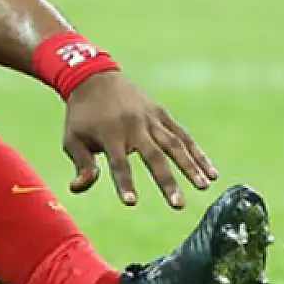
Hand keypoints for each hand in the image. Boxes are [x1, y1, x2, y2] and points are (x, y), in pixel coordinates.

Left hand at [62, 72, 218, 208]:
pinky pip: (183, 135)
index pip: (118, 163)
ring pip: (174, 144)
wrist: (94, 77)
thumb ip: (81, 165)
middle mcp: (133, 125)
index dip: (124, 182)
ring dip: (190, 166)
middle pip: (153, 156)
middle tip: (178, 205)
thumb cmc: (81, 115)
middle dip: (167, 181)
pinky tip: (212, 173)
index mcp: (109, 133)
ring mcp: (150, 118)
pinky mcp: (161, 114)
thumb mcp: (72, 139)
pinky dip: (198, 153)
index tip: (131, 203)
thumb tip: (77, 189)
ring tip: (204, 187)